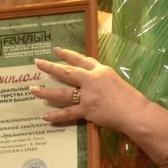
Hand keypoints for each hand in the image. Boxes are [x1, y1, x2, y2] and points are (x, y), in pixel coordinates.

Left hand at [31, 46, 146, 132]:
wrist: (135, 112)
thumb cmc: (130, 98)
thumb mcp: (115, 81)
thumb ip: (100, 79)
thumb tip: (88, 81)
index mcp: (101, 70)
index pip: (81, 59)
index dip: (67, 54)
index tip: (56, 50)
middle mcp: (92, 80)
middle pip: (67, 71)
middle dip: (50, 67)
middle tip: (37, 63)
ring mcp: (88, 95)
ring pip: (62, 92)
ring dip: (46, 91)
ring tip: (33, 90)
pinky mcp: (87, 110)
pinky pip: (68, 113)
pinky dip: (56, 116)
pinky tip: (44, 117)